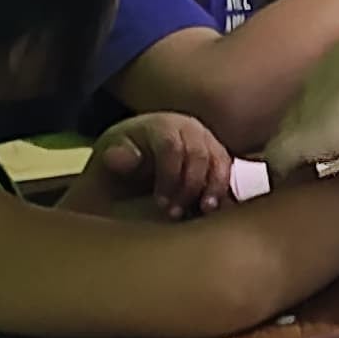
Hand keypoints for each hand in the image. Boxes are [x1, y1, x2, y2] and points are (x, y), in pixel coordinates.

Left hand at [66, 110, 238, 216]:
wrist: (137, 162)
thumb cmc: (123, 162)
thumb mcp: (110, 158)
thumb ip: (115, 157)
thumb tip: (117, 157)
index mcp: (159, 124)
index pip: (170, 146)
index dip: (168, 176)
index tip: (160, 203)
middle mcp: (187, 127)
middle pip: (198, 154)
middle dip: (189, 186)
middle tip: (176, 214)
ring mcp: (206, 140)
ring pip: (219, 161)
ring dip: (212, 189)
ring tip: (203, 212)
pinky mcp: (218, 157)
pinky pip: (227, 172)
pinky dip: (222, 190)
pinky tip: (213, 209)